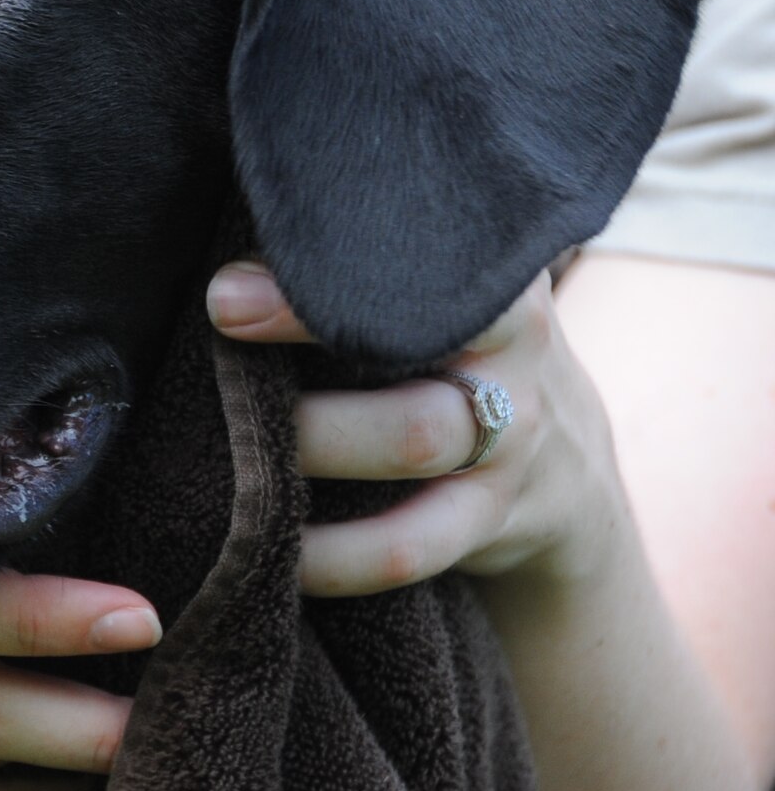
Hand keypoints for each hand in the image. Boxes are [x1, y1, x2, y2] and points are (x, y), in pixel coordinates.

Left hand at [206, 260, 622, 594]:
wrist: (568, 472)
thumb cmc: (455, 358)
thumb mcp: (448, 300)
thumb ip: (373, 266)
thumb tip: (231, 236)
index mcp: (490, 280)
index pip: (422, 255)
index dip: (331, 261)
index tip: (235, 274)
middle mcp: (513, 351)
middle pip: (414, 339)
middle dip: (308, 331)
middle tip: (221, 321)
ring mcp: (513, 440)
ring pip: (413, 437)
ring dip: (314, 441)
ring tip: (234, 442)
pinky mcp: (493, 520)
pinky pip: (408, 546)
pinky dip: (335, 555)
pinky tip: (273, 550)